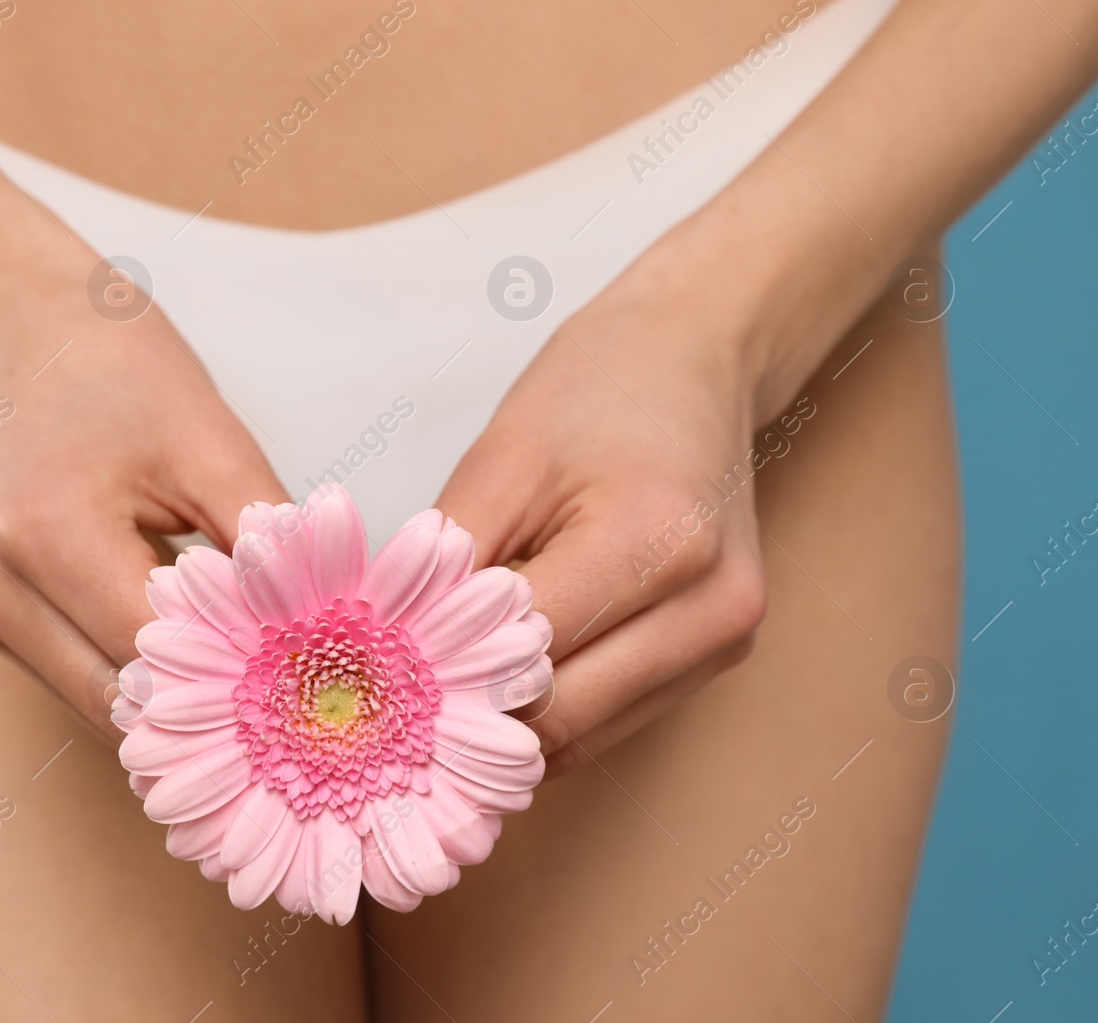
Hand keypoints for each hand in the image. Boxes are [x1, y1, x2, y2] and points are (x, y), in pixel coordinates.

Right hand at [0, 256, 287, 741]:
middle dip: (212, 707)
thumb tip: (322, 624)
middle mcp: (1, 593)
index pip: (160, 656)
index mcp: (46, 538)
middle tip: (300, 706)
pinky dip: (147, 675)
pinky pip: (85, 676)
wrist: (21, 329)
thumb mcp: (208, 437)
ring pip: (103, 703)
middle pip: (124, 703)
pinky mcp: (1, 618)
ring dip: (178, 699)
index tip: (319, 684)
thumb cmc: (115, 366)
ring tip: (260, 678)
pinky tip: (207, 651)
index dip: (243, 675)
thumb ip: (264, 539)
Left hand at [437, 232, 787, 775]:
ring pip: (584, 739)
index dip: (441, 678)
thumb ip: (449, 564)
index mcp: (658, 545)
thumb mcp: (502, 459)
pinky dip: (550, 711)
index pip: (525, 662)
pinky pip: (610, 721)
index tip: (374, 679)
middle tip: (394, 699)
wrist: (695, 358)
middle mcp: (709, 611)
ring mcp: (723, 642)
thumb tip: (391, 653)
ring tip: (445, 685)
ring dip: (509, 724)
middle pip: (559, 722)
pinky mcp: (718, 655)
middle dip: (471, 715)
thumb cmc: (598, 388)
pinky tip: (503, 675)